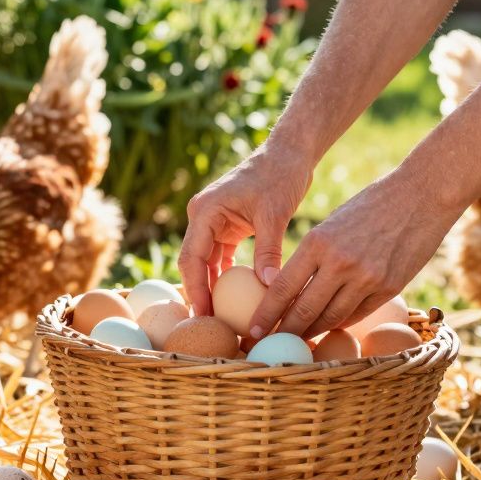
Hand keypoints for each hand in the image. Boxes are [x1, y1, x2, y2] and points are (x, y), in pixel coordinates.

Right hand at [178, 144, 313, 316]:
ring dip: (213, 288)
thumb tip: (269, 286)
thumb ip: (269, 249)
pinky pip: (220, 257)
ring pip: (206, 262)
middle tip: (211, 325)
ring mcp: (213, 222)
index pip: (192, 257)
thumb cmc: (280, 176)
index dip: (196, 289)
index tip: (205, 315)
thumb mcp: (274, 214)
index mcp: (205, 211)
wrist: (288, 154)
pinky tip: (236, 300)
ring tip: (222, 318)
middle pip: (193, 263)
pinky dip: (226, 277)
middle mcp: (203, 217)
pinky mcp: (226, 226)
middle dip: (200, 293)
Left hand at [246, 169, 461, 338]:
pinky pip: (357, 314)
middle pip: (303, 310)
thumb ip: (314, 255)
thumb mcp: (332, 224)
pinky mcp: (389, 288)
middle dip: (282, 332)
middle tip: (266, 345)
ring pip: (331, 318)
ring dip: (311, 332)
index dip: (265, 314)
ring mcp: (367, 279)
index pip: (282, 288)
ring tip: (295, 341)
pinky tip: (328, 328)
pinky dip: (340, 323)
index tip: (252, 330)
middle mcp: (340, 264)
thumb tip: (292, 289)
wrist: (422, 195)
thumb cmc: (371, 204)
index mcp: (318, 242)